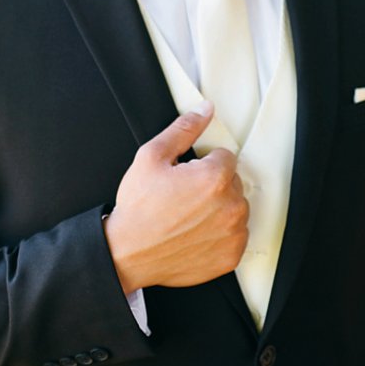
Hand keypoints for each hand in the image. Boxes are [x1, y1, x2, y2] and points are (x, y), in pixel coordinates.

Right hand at [103, 102, 248, 292]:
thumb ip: (183, 129)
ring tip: (188, 217)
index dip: (201, 165)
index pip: (224, 158)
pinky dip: (220, 235)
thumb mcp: (151, 157)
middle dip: (212, 186)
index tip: (184, 178)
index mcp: (215, 177)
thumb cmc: (138, 208)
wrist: (128, 253)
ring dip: (218, 210)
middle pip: (232, 183)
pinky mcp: (231, 255)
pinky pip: (235, 236)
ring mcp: (233, 233)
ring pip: (235, 209)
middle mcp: (231, 206)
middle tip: (183, 198)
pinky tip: (195, 234)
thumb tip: (205, 110)